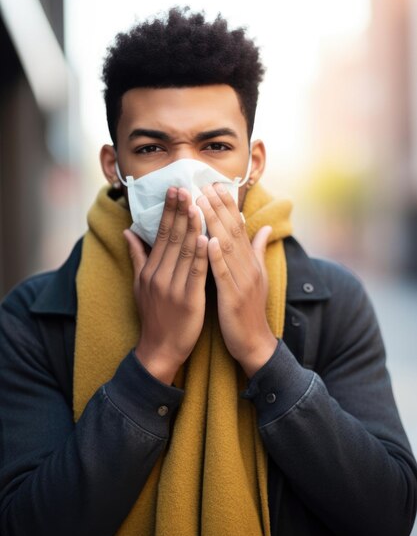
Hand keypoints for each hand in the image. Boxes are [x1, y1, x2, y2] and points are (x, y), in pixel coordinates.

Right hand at [124, 187, 207, 384]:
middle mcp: (159, 275)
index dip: (168, 211)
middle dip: (179, 211)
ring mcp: (173, 288)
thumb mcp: (139, 284)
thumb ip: (137, 256)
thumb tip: (128, 232)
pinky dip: (202, 256)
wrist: (160, 348)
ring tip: (198, 204)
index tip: (174, 189)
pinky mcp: (189, 300)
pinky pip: (196, 274)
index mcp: (150, 269)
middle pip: (171, 238)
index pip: (160, 234)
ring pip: (185, 252)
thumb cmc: (153, 315)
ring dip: (192, 227)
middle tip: (185, 186)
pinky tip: (208, 238)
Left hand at [197, 184, 276, 377]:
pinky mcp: (233, 297)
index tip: (214, 184)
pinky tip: (207, 240)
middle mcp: (248, 266)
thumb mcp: (257, 277)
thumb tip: (264, 227)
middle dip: (218, 206)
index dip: (226, 205)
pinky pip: (223, 274)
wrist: (254, 344)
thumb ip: (257, 250)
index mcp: (249, 261)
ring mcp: (242, 281)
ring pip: (227, 246)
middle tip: (204, 183)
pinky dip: (216, 256)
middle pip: (232, 230)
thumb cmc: (249, 310)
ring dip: (215, 222)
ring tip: (201, 201)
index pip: (238, 226)